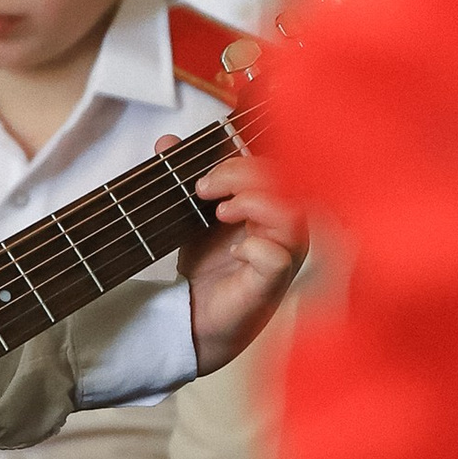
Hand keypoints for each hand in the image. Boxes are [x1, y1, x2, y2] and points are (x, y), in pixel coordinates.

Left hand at [172, 138, 306, 373]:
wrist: (195, 317)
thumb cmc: (206, 267)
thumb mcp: (191, 214)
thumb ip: (183, 178)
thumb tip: (166, 142)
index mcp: (272, 204)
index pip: (272, 166)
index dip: (239, 162)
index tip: (201, 175)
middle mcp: (286, 227)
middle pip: (286, 182)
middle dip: (240, 175)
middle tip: (203, 189)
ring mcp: (285, 255)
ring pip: (291, 215)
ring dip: (252, 204)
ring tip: (219, 213)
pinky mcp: (272, 284)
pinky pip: (277, 257)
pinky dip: (254, 247)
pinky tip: (235, 251)